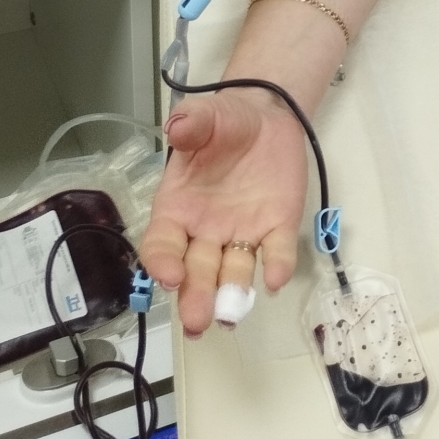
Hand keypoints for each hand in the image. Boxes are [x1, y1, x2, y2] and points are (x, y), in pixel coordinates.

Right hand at [139, 88, 310, 336]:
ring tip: (229, 317)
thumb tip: (176, 126)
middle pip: (197, 271)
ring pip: (234, 272)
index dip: (161, 263)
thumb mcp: (204, 116)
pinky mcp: (277, 226)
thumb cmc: (224, 123)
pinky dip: (276, 265)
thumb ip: (190, 122)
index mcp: (178, 209)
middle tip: (196, 322)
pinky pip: (276, 251)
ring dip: (231, 294)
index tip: (170, 277)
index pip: (161, 245)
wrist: (265, 117)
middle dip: (195, 297)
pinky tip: (274, 279)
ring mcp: (242, 232)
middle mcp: (206, 231)